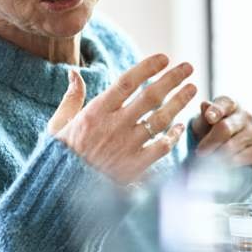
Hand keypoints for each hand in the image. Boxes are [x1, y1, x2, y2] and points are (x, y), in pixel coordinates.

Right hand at [47, 54, 196, 183]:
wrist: (62, 193)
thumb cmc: (61, 157)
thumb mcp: (59, 124)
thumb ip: (72, 98)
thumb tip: (73, 73)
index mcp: (96, 112)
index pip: (127, 82)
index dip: (147, 67)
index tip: (164, 58)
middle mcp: (114, 126)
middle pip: (150, 96)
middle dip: (172, 79)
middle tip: (188, 67)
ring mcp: (127, 146)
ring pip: (160, 119)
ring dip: (179, 102)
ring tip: (193, 89)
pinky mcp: (135, 167)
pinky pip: (161, 147)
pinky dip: (173, 135)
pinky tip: (180, 126)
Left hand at [190, 96, 251, 166]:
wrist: (228, 146)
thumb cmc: (211, 130)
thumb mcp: (203, 122)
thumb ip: (204, 115)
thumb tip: (205, 105)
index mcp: (229, 104)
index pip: (224, 105)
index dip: (216, 111)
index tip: (209, 118)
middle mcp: (245, 115)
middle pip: (225, 128)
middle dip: (210, 142)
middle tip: (199, 152)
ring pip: (232, 146)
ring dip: (217, 156)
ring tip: (209, 160)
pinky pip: (243, 158)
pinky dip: (230, 163)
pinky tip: (224, 165)